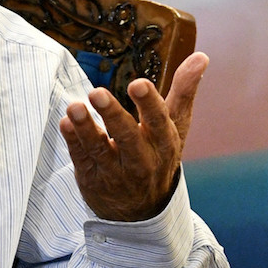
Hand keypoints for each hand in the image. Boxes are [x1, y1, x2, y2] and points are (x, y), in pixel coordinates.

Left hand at [59, 52, 208, 220]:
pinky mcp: (92, 179)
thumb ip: (184, 91)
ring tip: (74, 107)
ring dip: (86, 128)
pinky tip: (65, 123)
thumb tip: (201, 56)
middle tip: (97, 93)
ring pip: (100, 149)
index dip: (149, 104)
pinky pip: (82, 159)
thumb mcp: (174, 126)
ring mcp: (115, 172)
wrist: (142, 211)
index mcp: (164, 143)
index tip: (138, 84)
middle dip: (113, 115)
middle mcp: (141, 160)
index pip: (159, 122)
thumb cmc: (158, 154)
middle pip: (127, 137)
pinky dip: (74, 142)